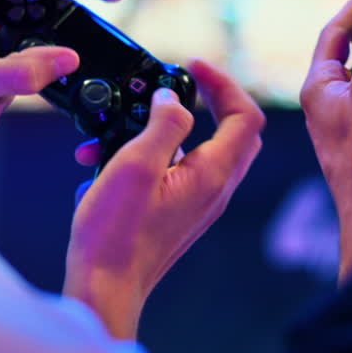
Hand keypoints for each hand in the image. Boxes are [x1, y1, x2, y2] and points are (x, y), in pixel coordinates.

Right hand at [63, 60, 263, 339]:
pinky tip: (109, 158)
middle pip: (235, 130)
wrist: (104, 285)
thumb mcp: (137, 164)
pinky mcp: (178, 211)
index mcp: (212, 174)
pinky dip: (153, 153)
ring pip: (204, 149)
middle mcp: (214, 189)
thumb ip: (164, 125)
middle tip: (182, 83)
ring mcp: (198, 202)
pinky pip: (178, 169)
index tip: (193, 66)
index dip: (225, 83)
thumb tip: (173, 99)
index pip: (246, 116)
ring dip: (169, 128)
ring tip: (126, 124)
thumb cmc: (117, 233)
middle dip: (211, 99)